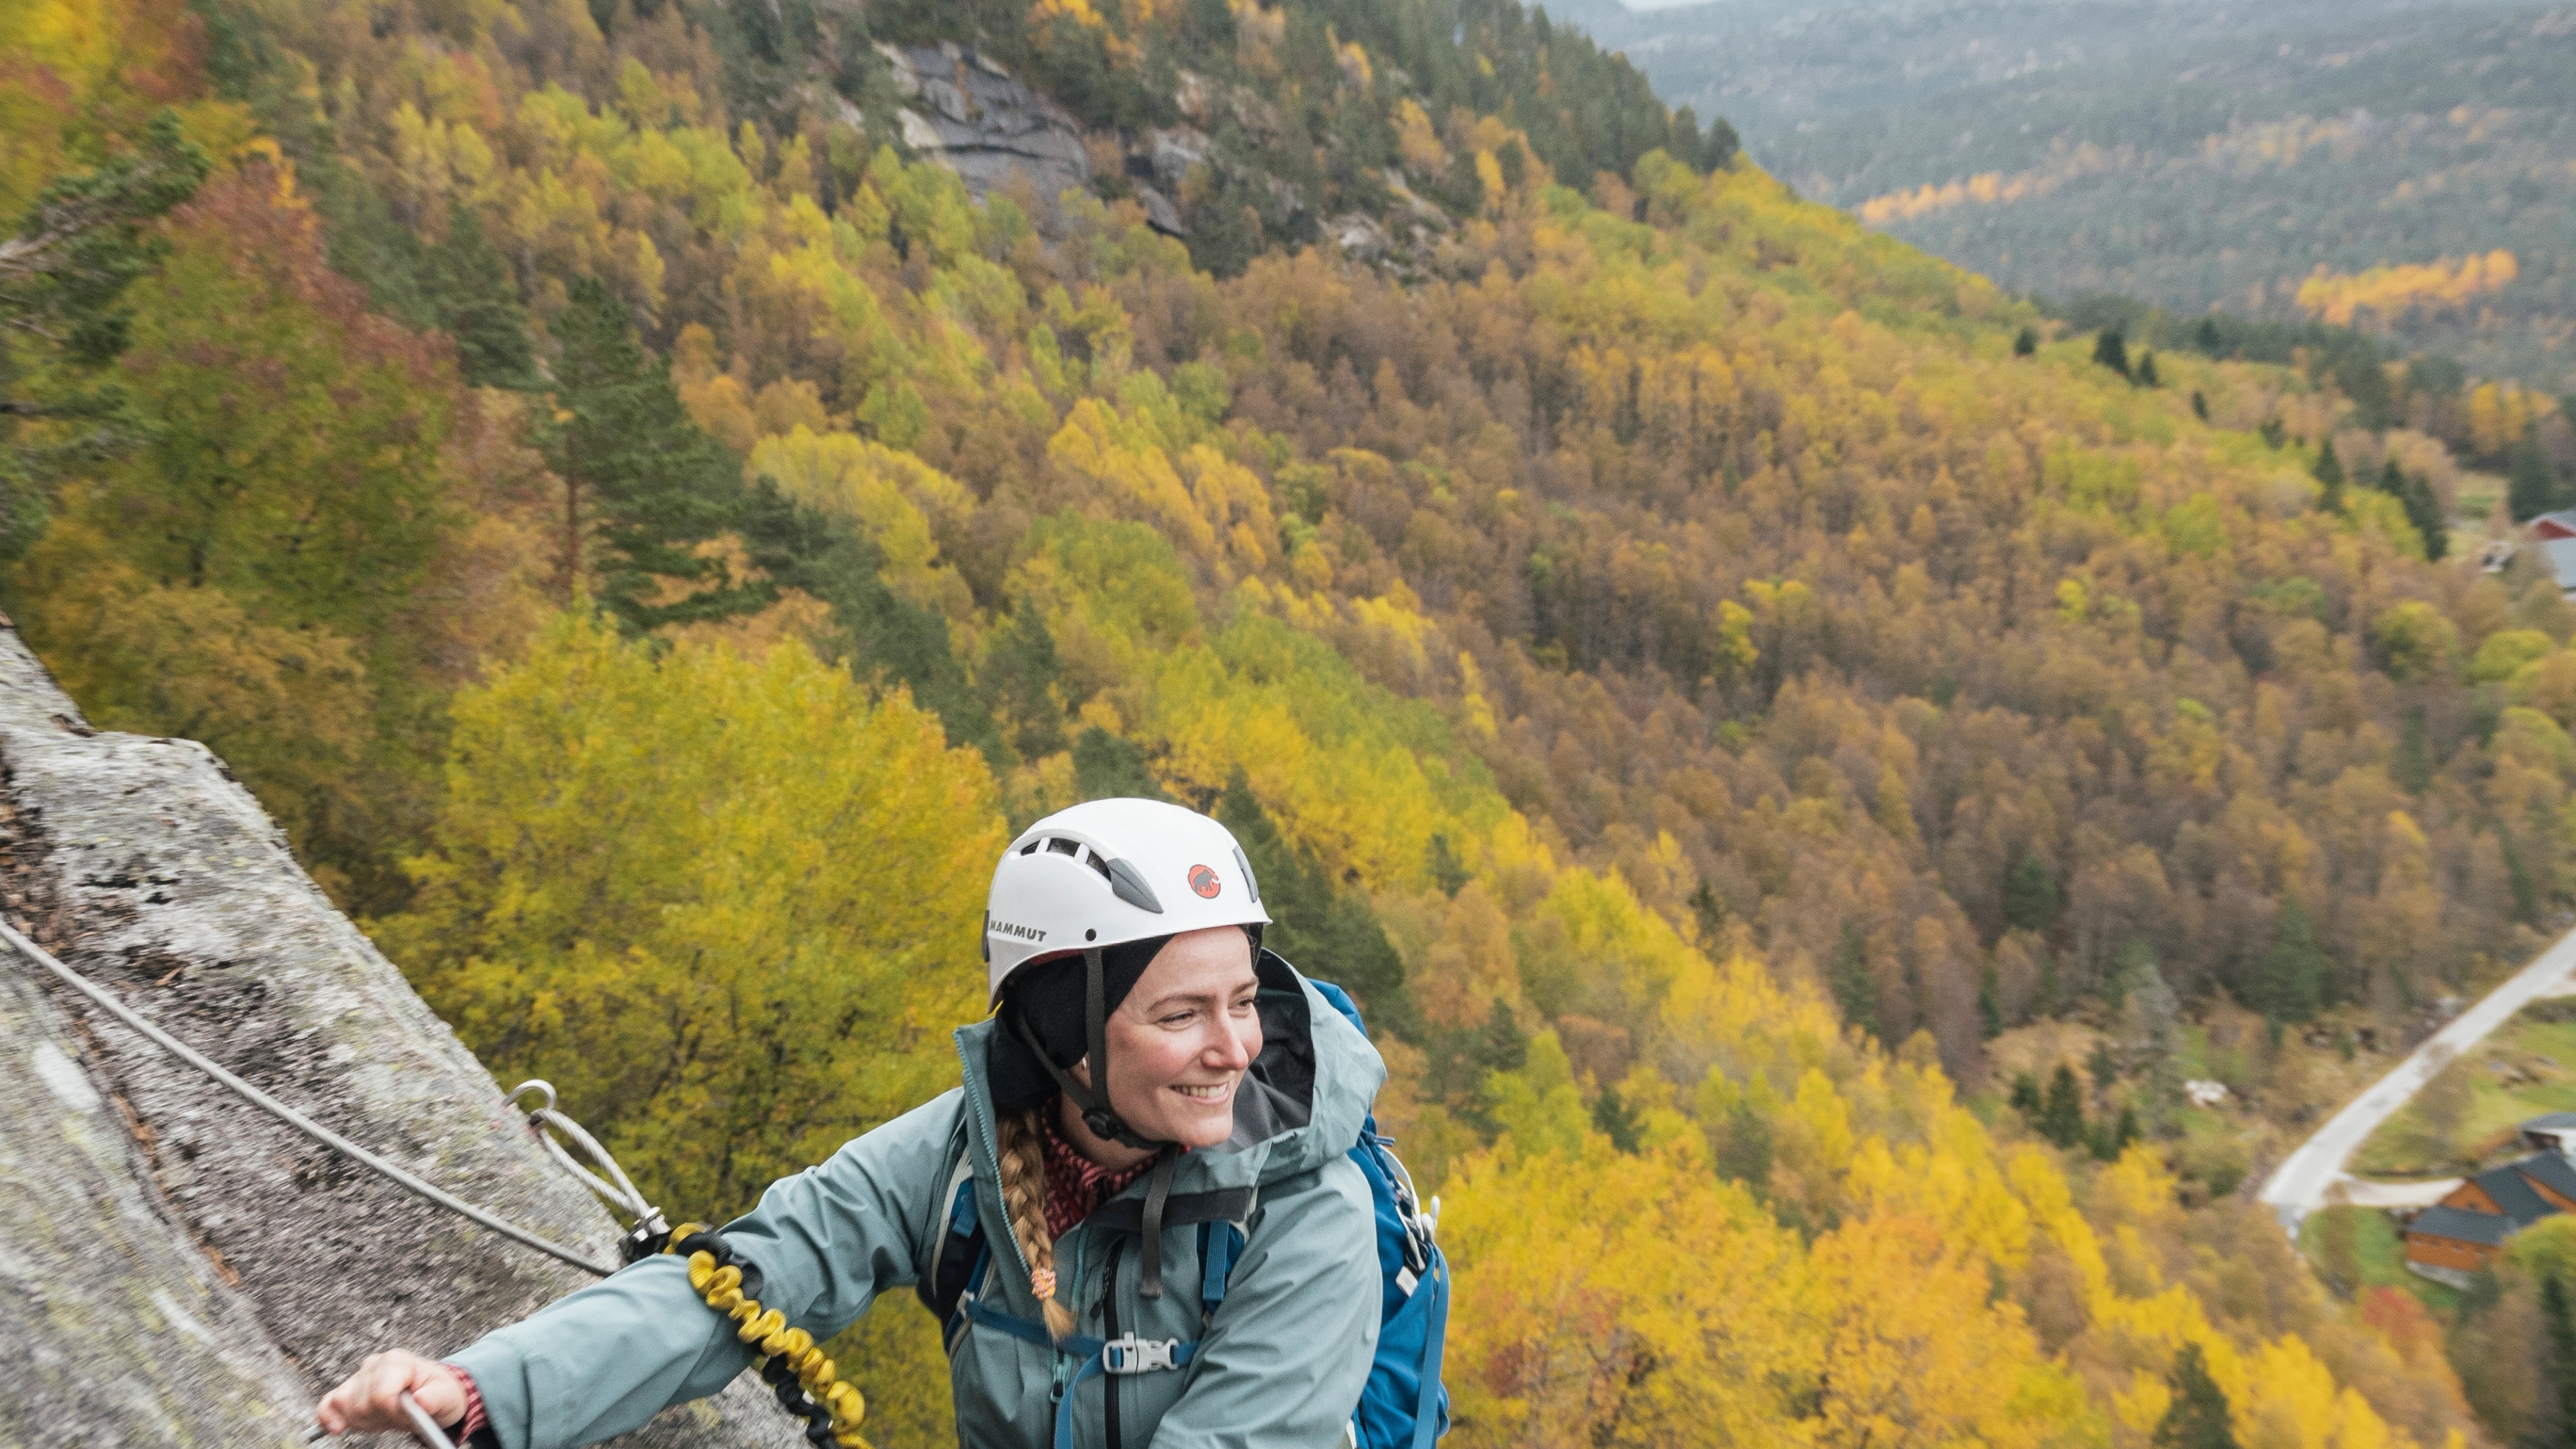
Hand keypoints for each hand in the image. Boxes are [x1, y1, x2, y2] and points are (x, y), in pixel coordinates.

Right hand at [313, 1350, 466, 1437]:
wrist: (434, 1393)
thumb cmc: (440, 1393)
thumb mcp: (446, 1397)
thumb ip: (434, 1399)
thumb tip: (422, 1401)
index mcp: (396, 1361)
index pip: (380, 1395)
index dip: (392, 1413)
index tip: (409, 1415)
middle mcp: (373, 1364)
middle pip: (362, 1404)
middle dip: (381, 1418)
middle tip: (401, 1416)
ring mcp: (358, 1376)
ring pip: (345, 1407)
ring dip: (365, 1421)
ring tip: (387, 1416)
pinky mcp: (348, 1390)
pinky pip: (328, 1404)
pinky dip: (328, 1416)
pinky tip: (336, 1428)